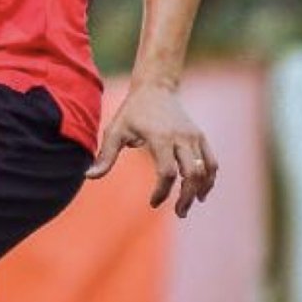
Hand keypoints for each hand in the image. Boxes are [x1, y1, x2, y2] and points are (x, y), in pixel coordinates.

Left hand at [89, 82, 216, 216]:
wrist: (155, 88)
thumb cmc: (132, 112)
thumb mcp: (115, 130)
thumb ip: (105, 155)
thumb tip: (88, 176)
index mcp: (160, 137)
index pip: (167, 172)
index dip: (162, 191)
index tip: (153, 202)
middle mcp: (181, 138)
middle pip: (191, 174)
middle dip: (186, 197)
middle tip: (178, 213)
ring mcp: (193, 137)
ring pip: (205, 170)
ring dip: (200, 191)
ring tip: (188, 207)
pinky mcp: (200, 136)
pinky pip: (212, 162)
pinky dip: (210, 178)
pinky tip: (201, 192)